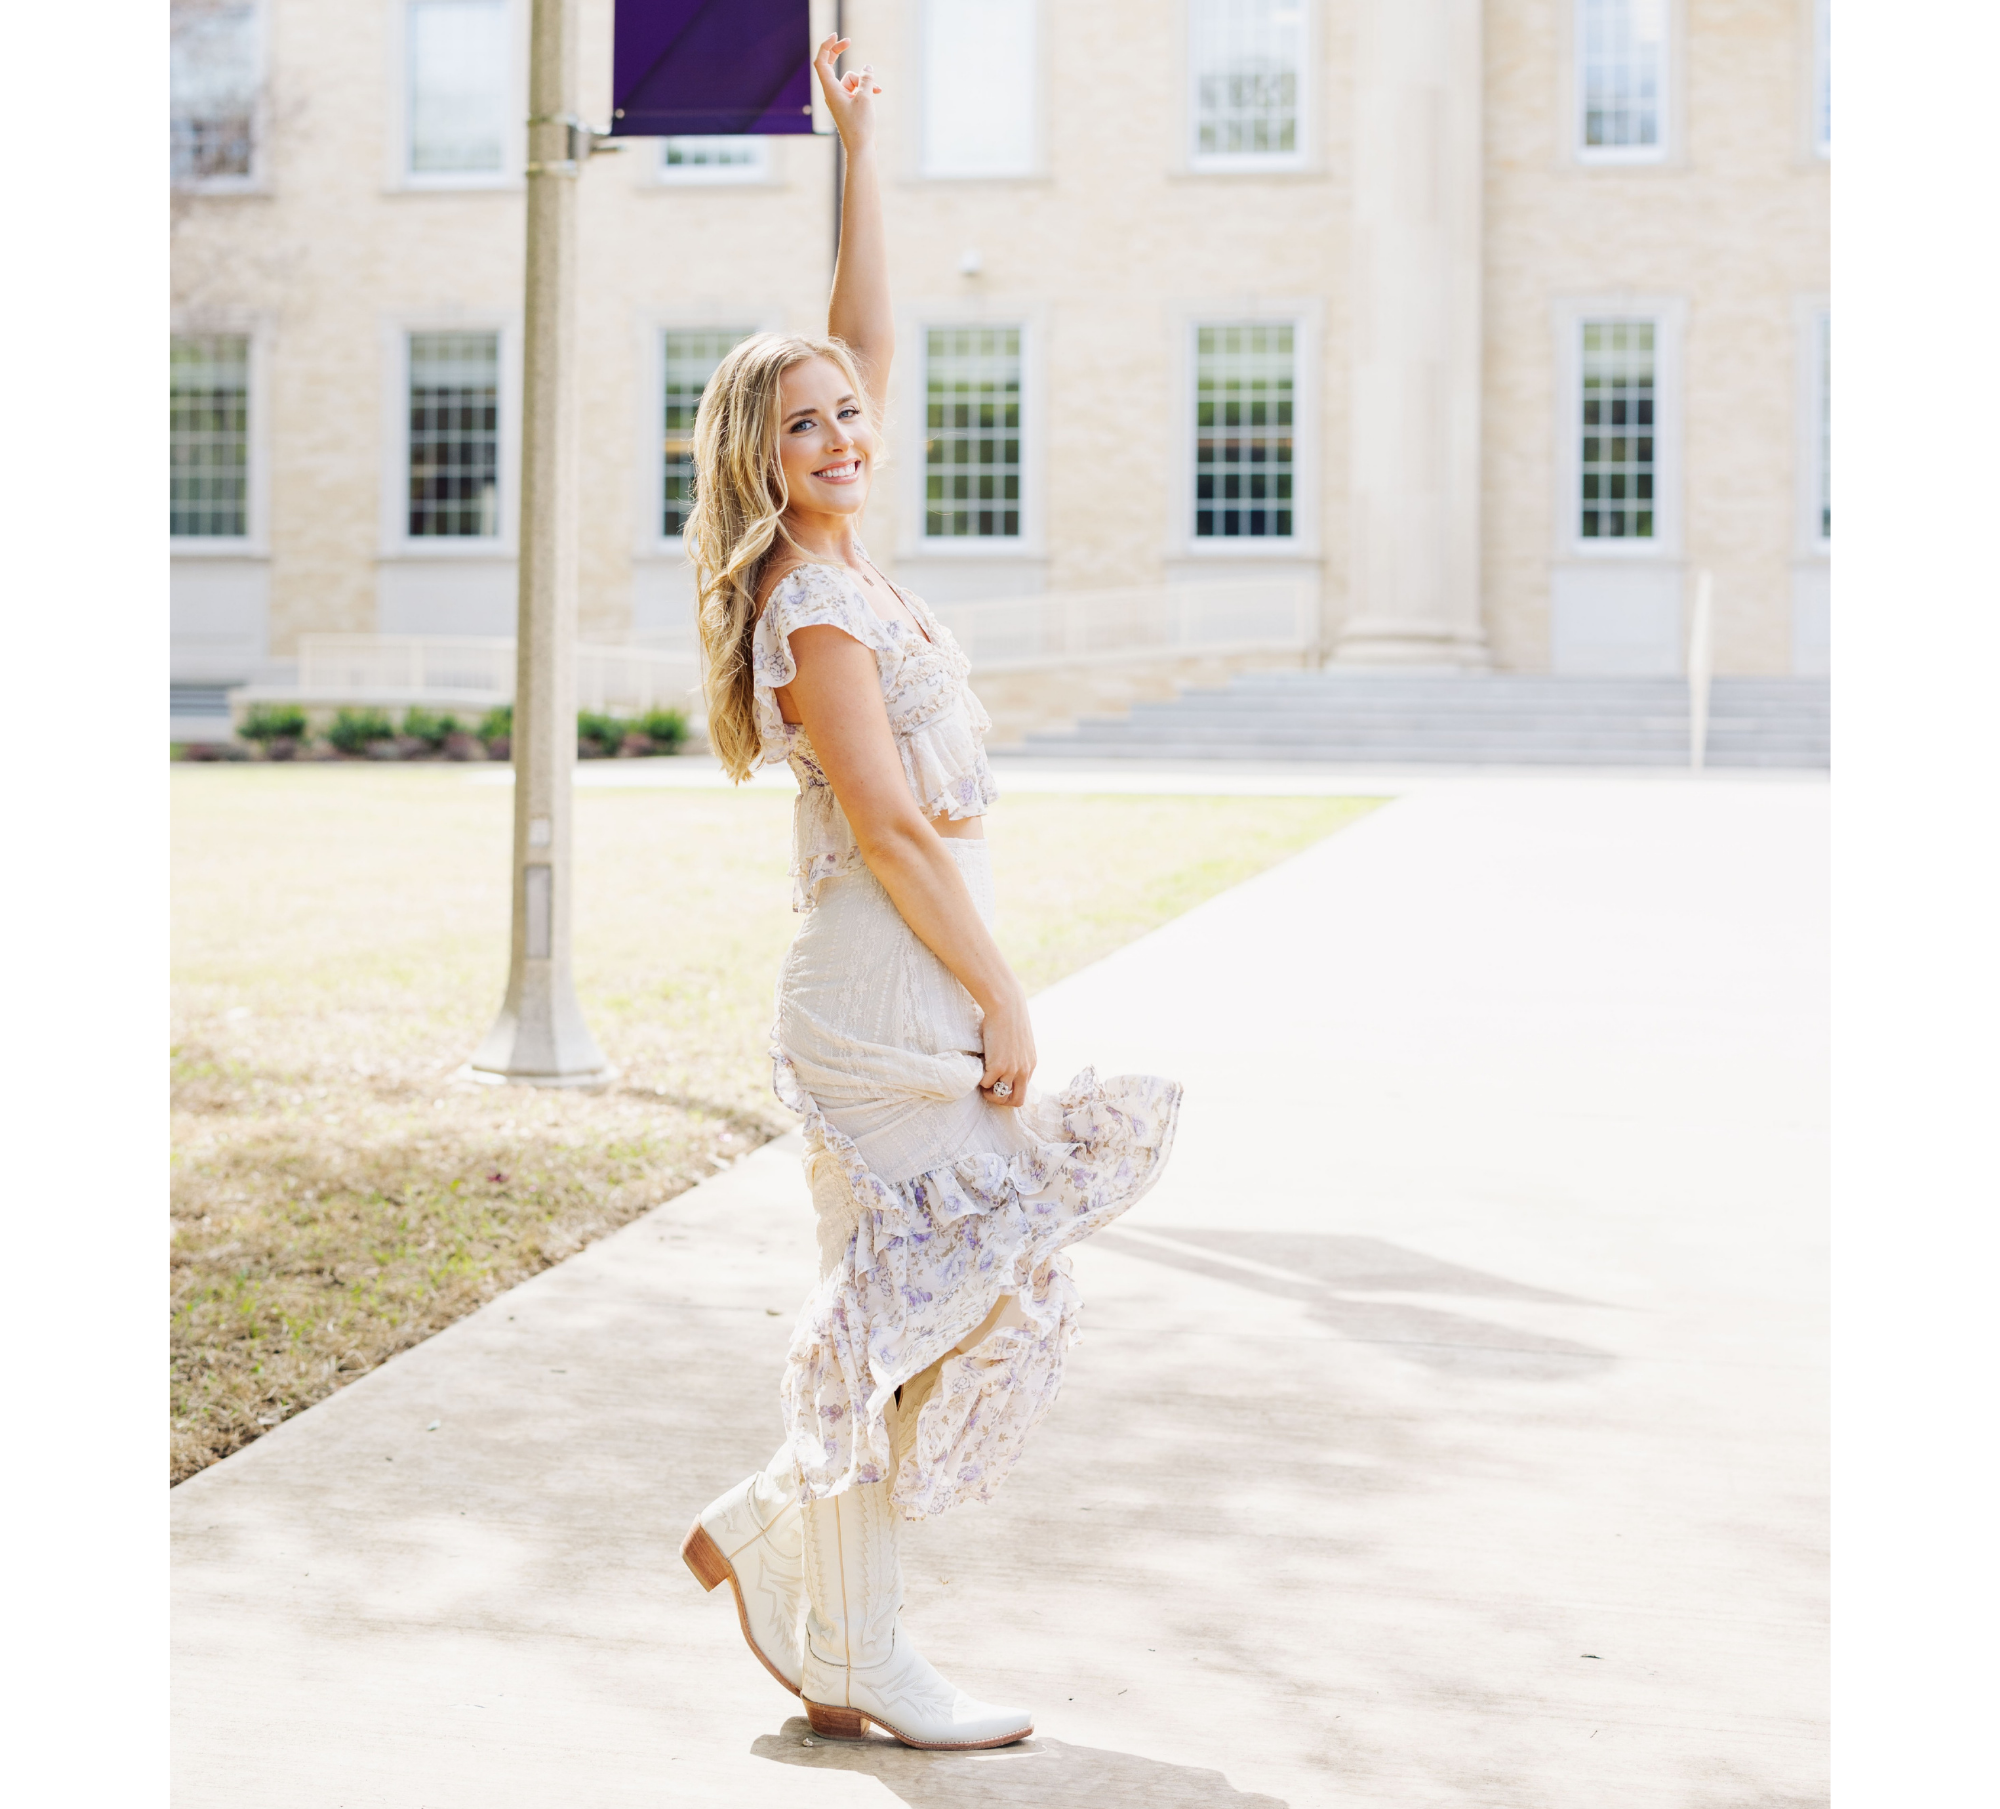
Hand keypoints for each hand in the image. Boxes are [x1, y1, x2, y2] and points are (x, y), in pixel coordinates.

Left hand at [813, 35, 880, 153]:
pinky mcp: (848, 105)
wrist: (861, 149)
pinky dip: (865, 89)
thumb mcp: (866, 98)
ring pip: (851, 79)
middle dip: (839, 53)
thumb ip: (866, 79)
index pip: (822, 62)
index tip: (836, 36)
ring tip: (876, 92)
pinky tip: (877, 93)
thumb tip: (868, 67)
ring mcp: (840, 99)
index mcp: (831, 90)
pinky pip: (856, 89)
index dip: (826, 46)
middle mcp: (832, 93)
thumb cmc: (860, 126)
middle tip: (848, 40)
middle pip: (831, 65)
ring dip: (864, 81)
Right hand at [978, 991, 1036, 1109]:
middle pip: (1016, 1101)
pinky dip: (980, 1081)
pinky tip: (978, 1068)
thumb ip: (1015, 1055)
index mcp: (1030, 1064)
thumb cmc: (1009, 1018)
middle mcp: (1024, 1070)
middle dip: (1001, 1101)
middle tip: (990, 1089)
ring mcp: (1012, 1070)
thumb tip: (1002, 1059)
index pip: (1023, 1090)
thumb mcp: (1019, 1041)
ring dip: (988, 1092)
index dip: (1008, 1090)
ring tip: (982, 1080)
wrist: (1006, 1006)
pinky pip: (986, 1084)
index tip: (998, 1082)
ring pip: (1000, 1095)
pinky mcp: (998, 1066)